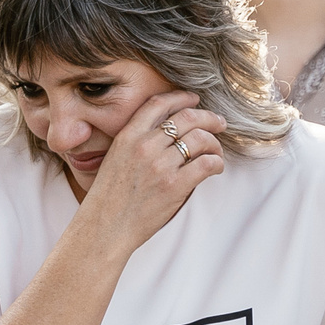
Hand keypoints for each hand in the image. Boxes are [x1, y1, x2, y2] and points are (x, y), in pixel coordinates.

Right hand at [75, 92, 226, 255]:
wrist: (104, 227)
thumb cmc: (110, 198)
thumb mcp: (115, 158)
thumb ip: (138, 142)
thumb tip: (171, 132)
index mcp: (128, 136)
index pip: (159, 104)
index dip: (181, 97)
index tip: (195, 99)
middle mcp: (145, 145)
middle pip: (187, 117)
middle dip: (209, 117)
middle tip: (220, 123)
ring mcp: (160, 165)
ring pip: (201, 139)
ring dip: (215, 143)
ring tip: (216, 152)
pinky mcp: (175, 186)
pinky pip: (207, 163)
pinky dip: (216, 163)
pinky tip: (215, 168)